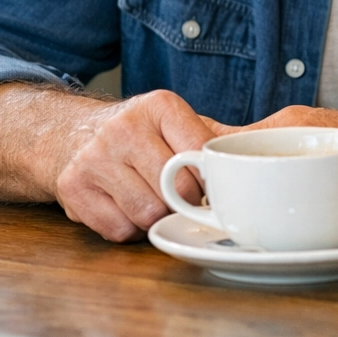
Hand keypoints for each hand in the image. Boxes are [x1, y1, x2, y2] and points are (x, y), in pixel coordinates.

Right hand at [51, 90, 216, 242]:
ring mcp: (95, 158)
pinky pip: (120, 230)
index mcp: (160, 106)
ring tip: (153, 200)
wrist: (69, 135)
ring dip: (157, 217)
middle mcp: (124, 128)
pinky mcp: (73, 189)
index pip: (202, 153)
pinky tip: (126, 208)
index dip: (212, 178)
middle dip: (186, 202)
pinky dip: (130, 229)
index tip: (213, 185)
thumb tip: (268, 152)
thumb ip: (214, 139)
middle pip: (177, 190)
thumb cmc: (139, 134)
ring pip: (148, 213)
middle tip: (183, 199)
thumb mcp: (175, 122)